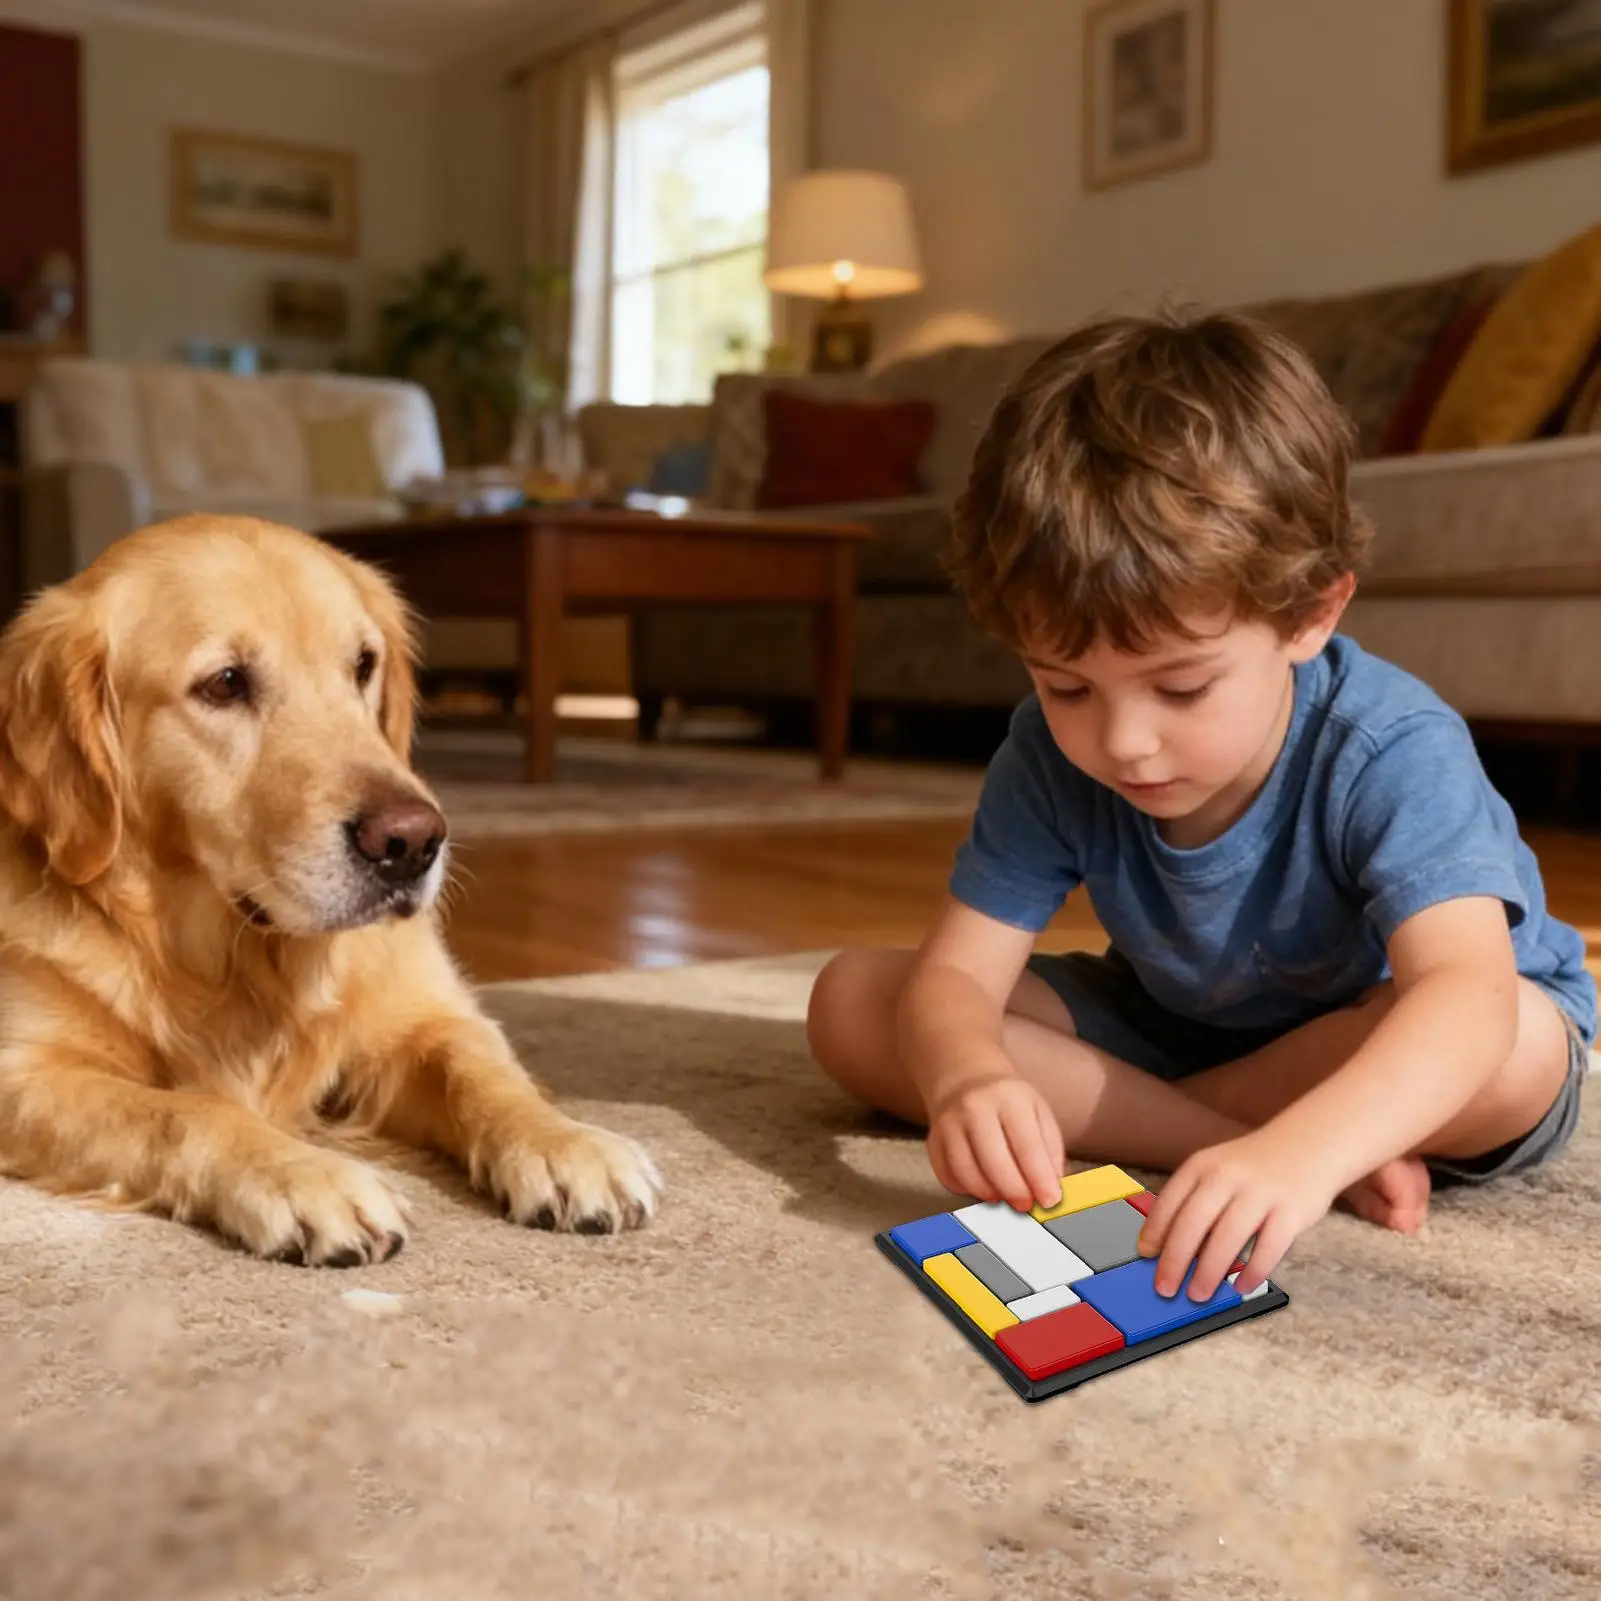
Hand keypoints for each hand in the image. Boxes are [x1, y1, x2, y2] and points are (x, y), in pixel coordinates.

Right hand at [927, 1074, 1063, 1212]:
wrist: (966, 1080)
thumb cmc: (1009, 1102)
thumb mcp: (1039, 1113)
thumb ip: (1050, 1150)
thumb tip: (1051, 1189)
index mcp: (1010, 1098)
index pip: (1027, 1145)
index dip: (1040, 1179)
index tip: (1050, 1200)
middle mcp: (975, 1107)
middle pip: (994, 1161)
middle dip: (1014, 1191)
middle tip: (1026, 1204)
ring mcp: (949, 1123)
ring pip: (966, 1172)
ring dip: (989, 1193)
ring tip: (1004, 1196)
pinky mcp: (932, 1140)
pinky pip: (947, 1176)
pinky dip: (966, 1189)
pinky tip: (981, 1185)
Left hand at [1136, 1131, 1337, 1300]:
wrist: (1309, 1143)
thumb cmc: (1254, 1168)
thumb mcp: (1218, 1170)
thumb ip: (1196, 1201)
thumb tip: (1170, 1250)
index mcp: (1203, 1165)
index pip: (1170, 1201)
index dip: (1154, 1231)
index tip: (1145, 1255)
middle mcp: (1228, 1176)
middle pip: (1193, 1222)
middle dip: (1175, 1260)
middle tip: (1165, 1287)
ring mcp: (1261, 1192)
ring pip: (1228, 1237)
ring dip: (1209, 1272)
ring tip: (1198, 1294)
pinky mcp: (1292, 1210)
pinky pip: (1269, 1248)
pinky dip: (1252, 1272)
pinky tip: (1241, 1287)